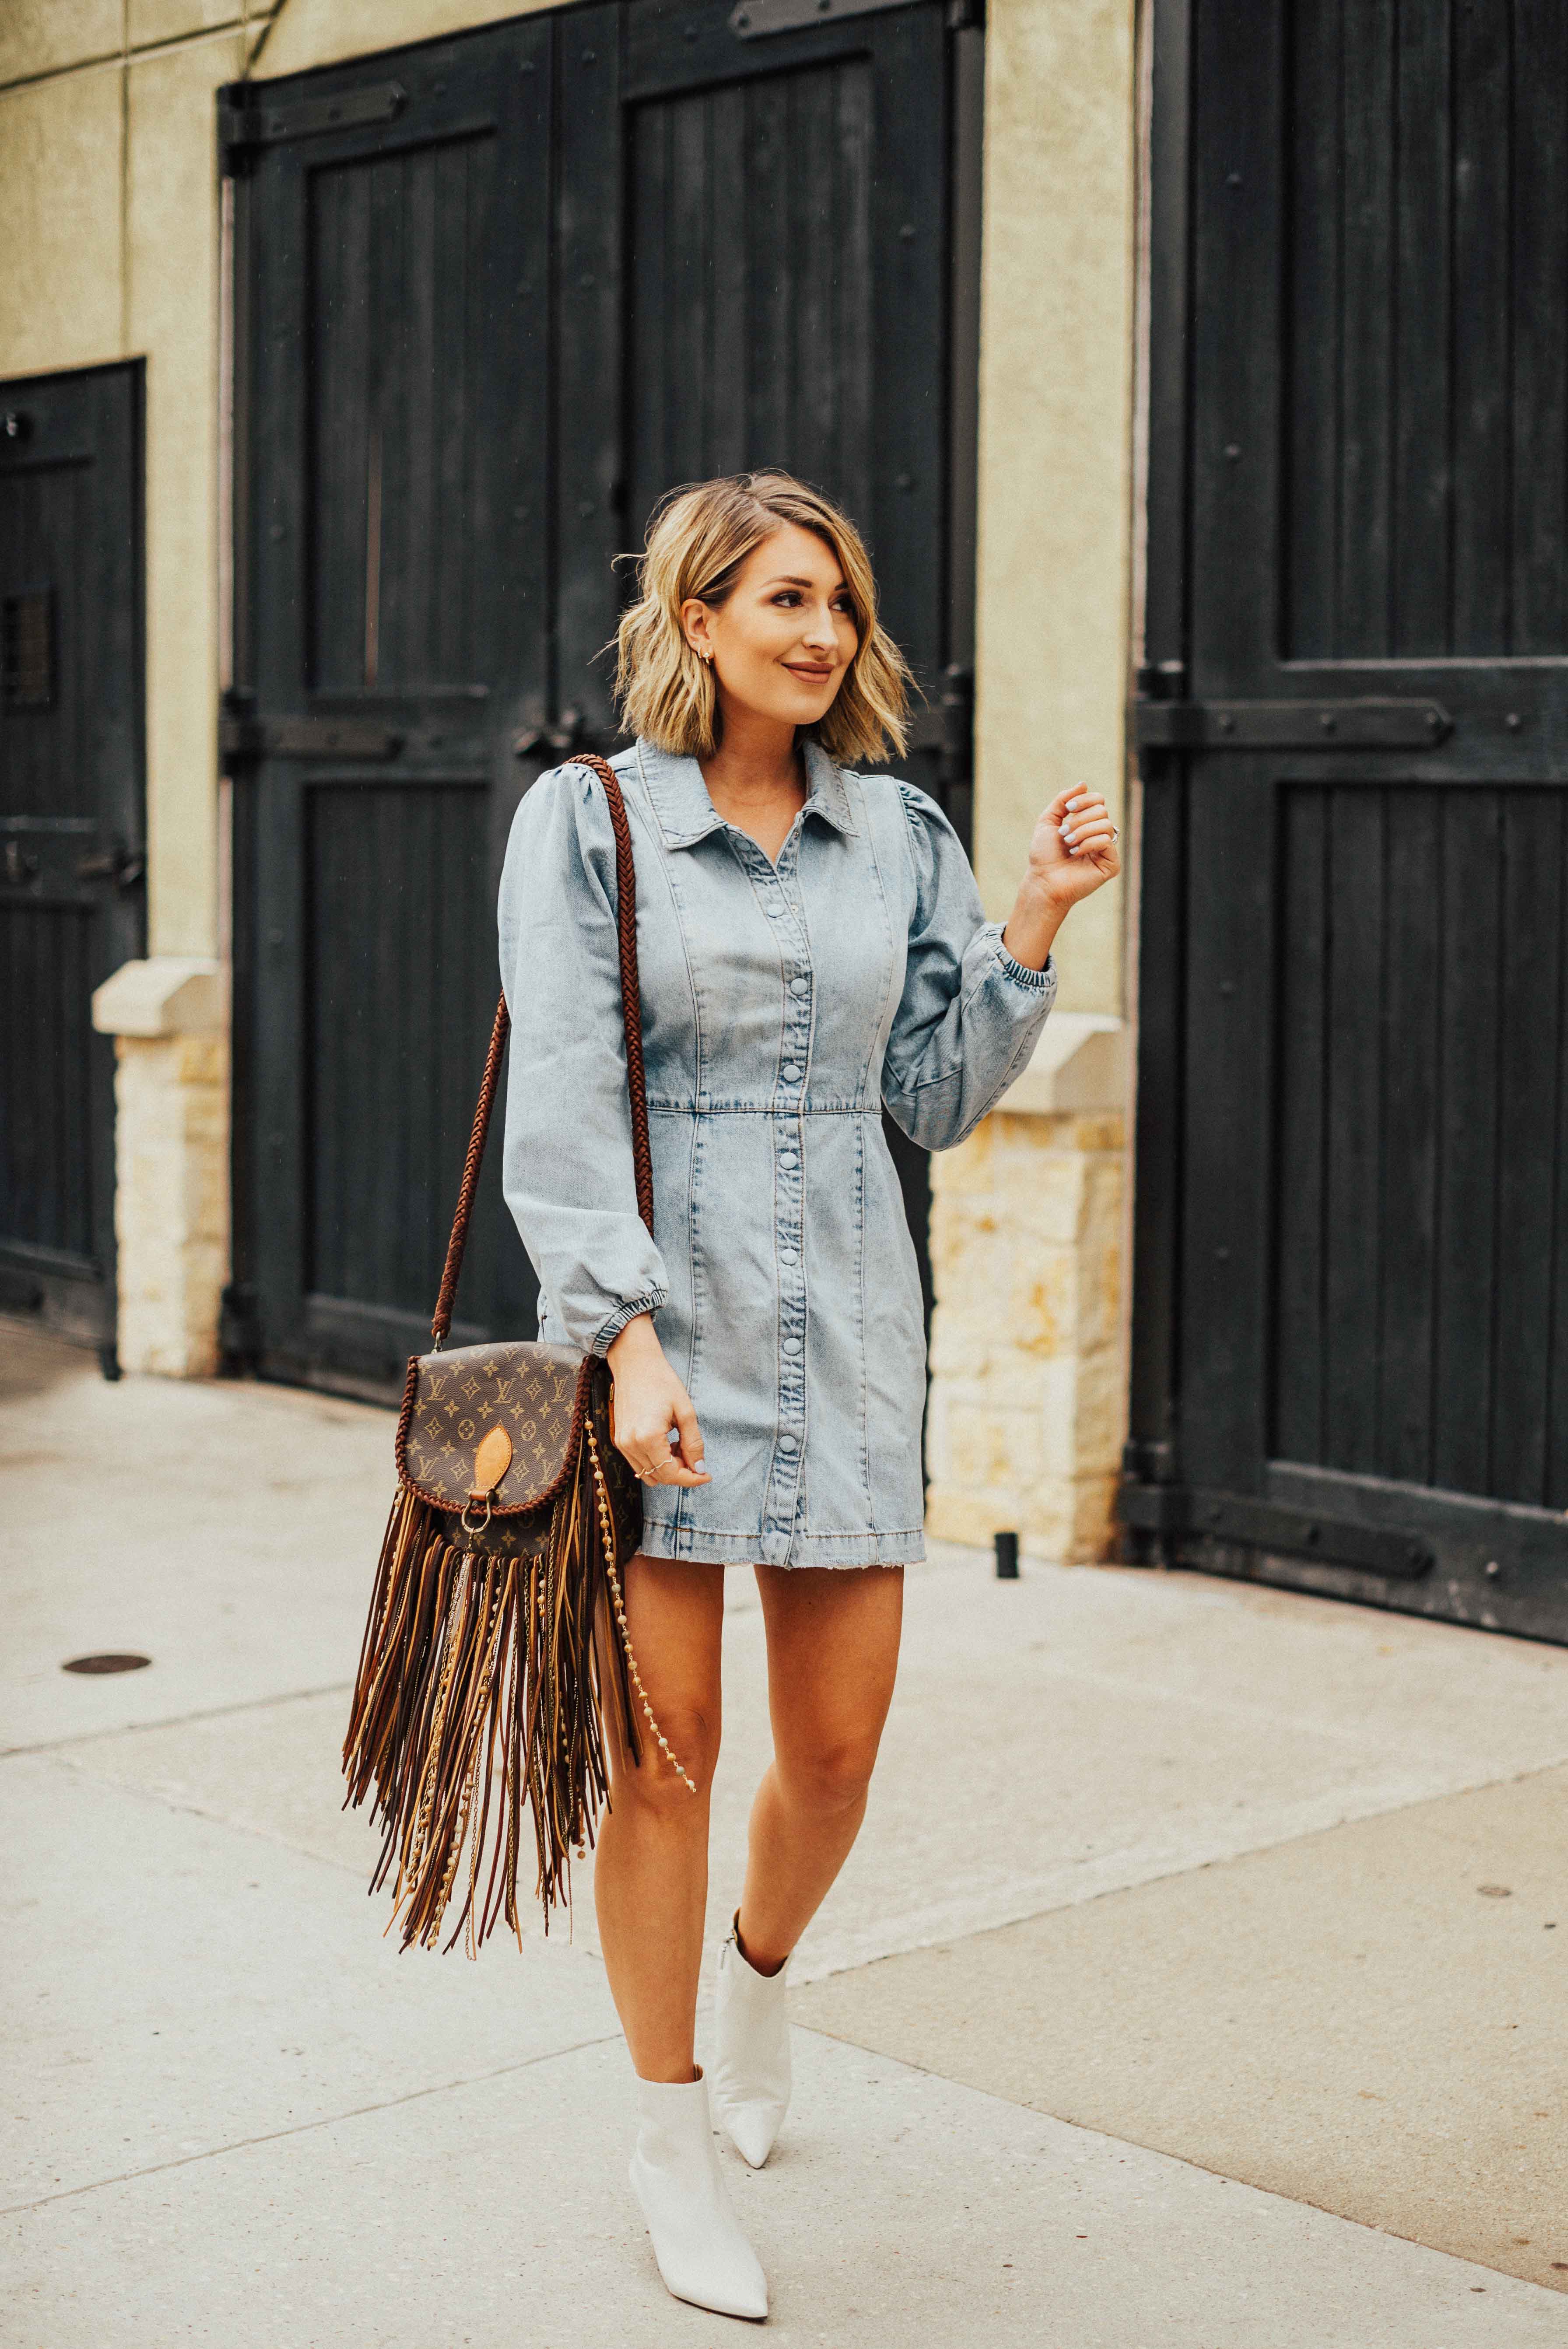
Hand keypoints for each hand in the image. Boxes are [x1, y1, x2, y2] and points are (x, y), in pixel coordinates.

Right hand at [605, 1314, 710, 1486]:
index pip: (671, 1474)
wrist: (635, 1363)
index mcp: (648, 1437)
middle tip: (695, 1456)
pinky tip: (666, 1443)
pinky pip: (638, 1463)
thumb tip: (700, 1469)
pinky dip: (655, 1461)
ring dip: (667, 1468)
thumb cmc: (662, 1381)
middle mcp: (630, 1444)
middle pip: (659, 1477)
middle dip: (681, 1473)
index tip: (707, 1475)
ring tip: (679, 1446)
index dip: (692, 1479)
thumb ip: (693, 1443)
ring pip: (648, 1473)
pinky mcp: (619, 1439)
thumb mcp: (685, 1412)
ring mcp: (622, 1443)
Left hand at [1028, 784, 1120, 906]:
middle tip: (1064, 834)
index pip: (1098, 800)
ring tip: (1069, 844)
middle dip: (1079, 819)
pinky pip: (1107, 841)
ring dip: (1082, 832)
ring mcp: (1106, 850)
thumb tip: (1083, 784)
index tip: (1068, 808)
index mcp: (1087, 824)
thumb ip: (1063, 800)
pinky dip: (1089, 844)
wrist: (1043, 880)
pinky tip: (1077, 853)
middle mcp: (1099, 835)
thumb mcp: (1048, 820)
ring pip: (1105, 824)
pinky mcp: (1111, 864)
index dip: (1084, 800)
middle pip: (1102, 810)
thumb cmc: (1044, 855)